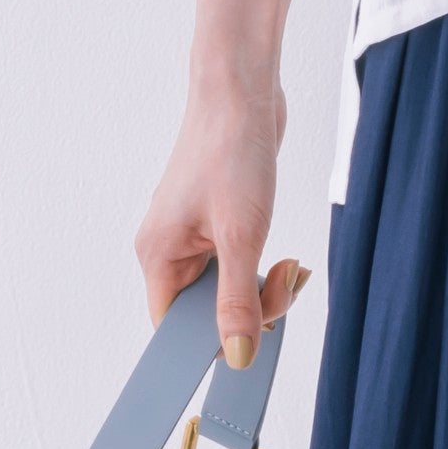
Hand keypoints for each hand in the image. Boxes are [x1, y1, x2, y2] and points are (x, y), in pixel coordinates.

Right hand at [136, 73, 302, 364]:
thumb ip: (238, 300)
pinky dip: (264, 269)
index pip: (173, 330)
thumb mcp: (241, 234)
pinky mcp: (217, 225)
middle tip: (285, 280)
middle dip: (251, 309)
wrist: (242, 91)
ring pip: (227, 291)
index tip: (254, 335)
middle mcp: (169, 250)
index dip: (211, 341)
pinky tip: (285, 258)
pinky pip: (239, 267)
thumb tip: (236, 357)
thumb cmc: (231, 151)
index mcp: (158, 256)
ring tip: (290, 265)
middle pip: (205, 313)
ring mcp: (193, 237)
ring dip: (263, 288)